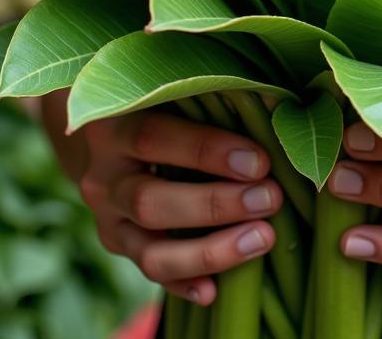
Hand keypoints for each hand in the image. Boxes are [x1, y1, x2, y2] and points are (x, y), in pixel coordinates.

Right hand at [77, 110, 282, 304]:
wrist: (106, 134)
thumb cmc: (161, 101)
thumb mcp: (172, 91)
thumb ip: (208, 98)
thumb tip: (276, 107)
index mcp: (115, 125)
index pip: (155, 138)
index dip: (207, 151)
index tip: (259, 161)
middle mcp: (105, 175)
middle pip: (151, 201)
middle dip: (215, 204)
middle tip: (270, 198)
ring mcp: (107, 217)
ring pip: (150, 251)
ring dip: (209, 251)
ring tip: (262, 238)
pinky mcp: (117, 244)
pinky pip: (151, 274)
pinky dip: (184, 284)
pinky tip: (216, 289)